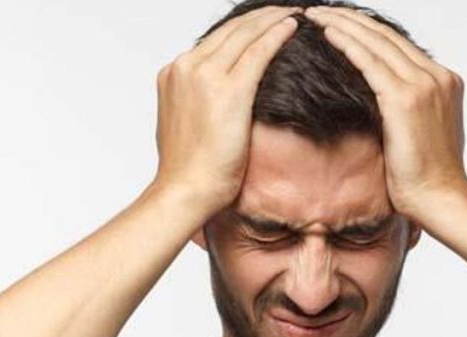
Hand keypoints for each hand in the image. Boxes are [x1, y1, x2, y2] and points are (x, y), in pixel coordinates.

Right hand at [148, 6, 302, 218]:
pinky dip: (276, 35)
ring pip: (245, 34)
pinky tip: (292, 26)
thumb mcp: (186, 123)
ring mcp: (204, 76)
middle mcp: (185, 68)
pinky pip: (258, 52)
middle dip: (260, 17)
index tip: (263, 22)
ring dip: (272, 19)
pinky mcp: (228, 90)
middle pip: (230, 31)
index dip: (243, 28)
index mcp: (173, 73)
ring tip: (293, 11)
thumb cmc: (190, 169)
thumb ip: (198, 101)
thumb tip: (217, 100)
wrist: (185, 190)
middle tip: (284, 8)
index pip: (215, 40)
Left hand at [302, 5, 466, 219]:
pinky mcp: (405, 100)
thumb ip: (409, 110)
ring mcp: (424, 85)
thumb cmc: (428, 178)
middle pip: (387, 36)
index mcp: (444, 82)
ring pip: (376, 42)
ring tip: (316, 14)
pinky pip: (370, 62)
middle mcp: (438, 77)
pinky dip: (347, 43)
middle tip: (321, 10)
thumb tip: (384, 105)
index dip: (367, 30)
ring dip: (343, 24)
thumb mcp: (424, 134)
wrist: (442, 200)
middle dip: (351, 19)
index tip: (341, 22)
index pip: (399, 45)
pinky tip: (327, 33)